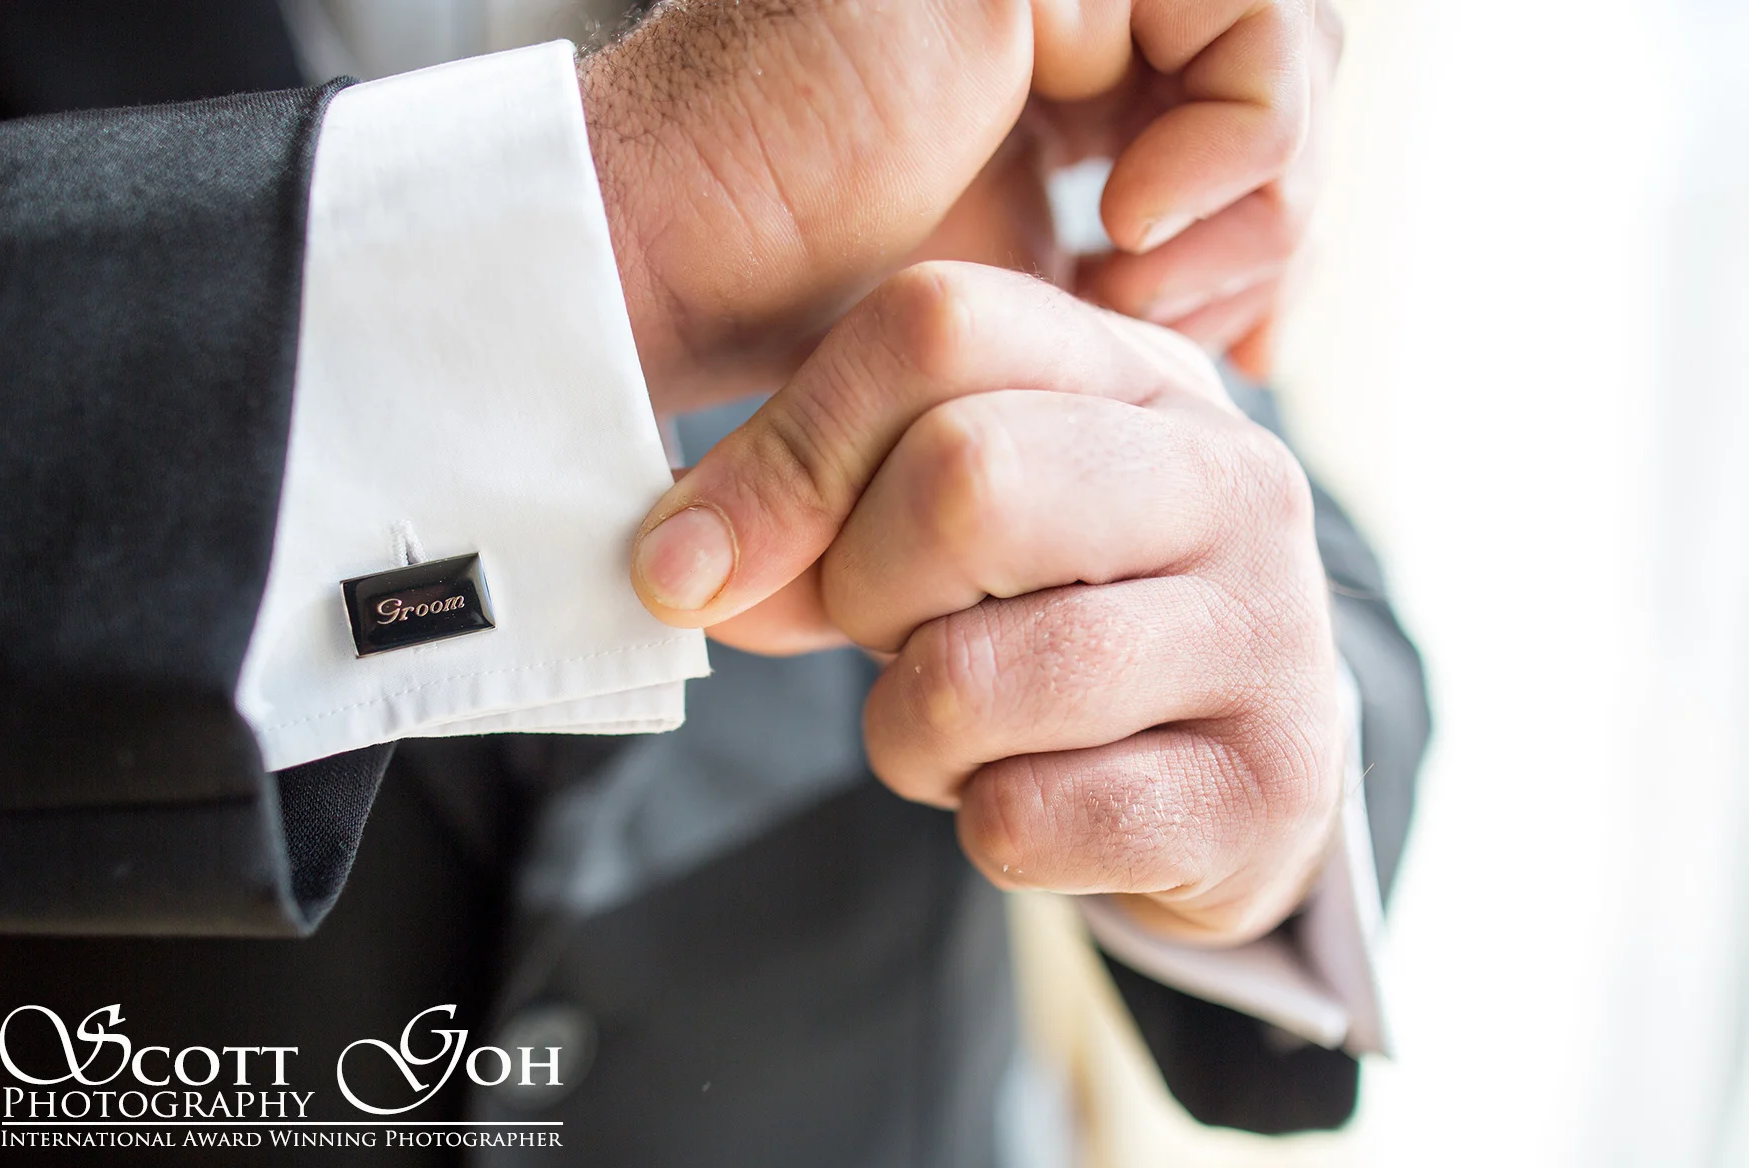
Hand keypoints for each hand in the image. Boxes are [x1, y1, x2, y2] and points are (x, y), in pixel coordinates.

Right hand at [580, 0, 1324, 411]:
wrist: (678, 263)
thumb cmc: (811, 307)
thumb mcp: (1027, 303)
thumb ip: (1142, 277)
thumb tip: (1274, 316)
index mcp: (1061, 59)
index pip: (1240, 102)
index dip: (1268, 221)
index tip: (1241, 343)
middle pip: (1277, 65)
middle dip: (1270, 219)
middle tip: (1180, 328)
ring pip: (1282, 34)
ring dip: (1254, 195)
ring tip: (1142, 293)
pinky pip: (1248, 19)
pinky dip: (1234, 144)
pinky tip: (1128, 231)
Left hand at [630, 262, 1341, 942]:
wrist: (1231, 782)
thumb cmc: (1056, 620)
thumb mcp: (941, 528)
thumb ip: (814, 512)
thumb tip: (681, 565)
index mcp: (1139, 372)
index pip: (935, 326)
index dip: (790, 450)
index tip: (700, 560)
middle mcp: (1234, 477)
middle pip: (962, 478)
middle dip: (864, 593)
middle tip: (892, 638)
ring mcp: (1271, 634)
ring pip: (973, 676)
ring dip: (907, 732)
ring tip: (962, 729)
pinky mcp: (1267, 791)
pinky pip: (1024, 820)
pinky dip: (980, 824)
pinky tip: (1037, 797)